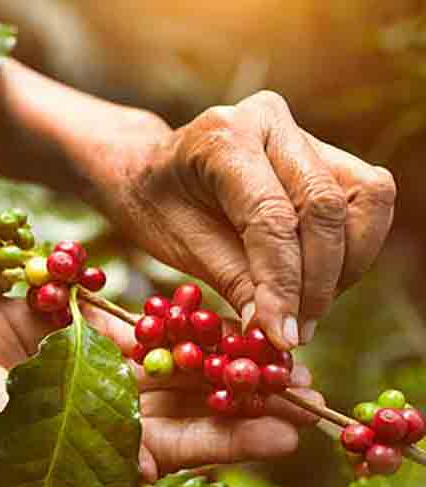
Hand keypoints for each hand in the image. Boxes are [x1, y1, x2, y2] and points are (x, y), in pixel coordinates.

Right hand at [0, 288, 321, 478]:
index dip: (230, 442)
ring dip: (217, 357)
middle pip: (184, 409)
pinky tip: (216, 311)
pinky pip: (131, 326)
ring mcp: (86, 374)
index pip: (175, 452)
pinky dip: (170, 321)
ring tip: (273, 345)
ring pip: (166, 365)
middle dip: (239, 399)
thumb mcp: (15, 439)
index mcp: (91, 455)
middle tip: (302, 386)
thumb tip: (157, 471)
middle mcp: (97, 418)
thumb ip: (83, 450)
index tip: (287, 433)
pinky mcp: (71, 333)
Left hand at [71, 89, 395, 350]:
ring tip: (307, 311)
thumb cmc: (155, 208)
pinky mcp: (327, 153)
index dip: (282, 284)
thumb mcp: (180, 247)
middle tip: (296, 333)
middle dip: (317, 282)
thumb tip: (277, 332)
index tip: (281, 335)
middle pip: (324, 206)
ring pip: (365, 198)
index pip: (271, 217)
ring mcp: (303, 132)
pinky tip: (318, 284)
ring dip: (346, 266)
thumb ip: (233, 281)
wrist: (149, 173)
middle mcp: (270, 122)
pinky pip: (366, 200)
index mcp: (223, 137)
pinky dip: (353, 250)